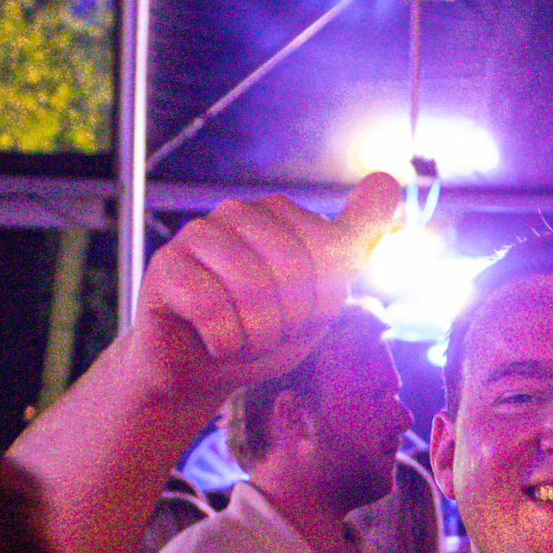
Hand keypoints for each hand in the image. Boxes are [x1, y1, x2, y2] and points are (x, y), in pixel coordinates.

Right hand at [129, 175, 401, 423]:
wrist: (201, 375)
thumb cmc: (261, 334)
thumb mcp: (321, 293)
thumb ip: (356, 239)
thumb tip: (387, 177)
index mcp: (278, 213)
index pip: (328, 253)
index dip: (321, 304)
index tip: (298, 320)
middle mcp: (237, 212)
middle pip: (292, 268)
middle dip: (289, 321)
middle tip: (267, 336)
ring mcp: (197, 234)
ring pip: (252, 288)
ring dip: (256, 335)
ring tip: (242, 340)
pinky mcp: (165, 266)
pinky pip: (211, 307)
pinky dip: (224, 342)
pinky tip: (214, 344)